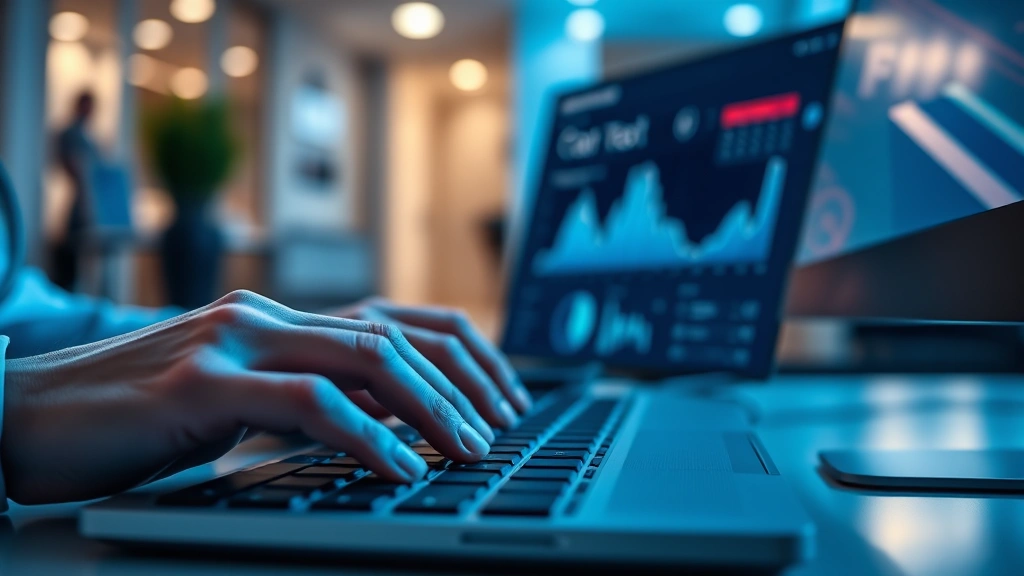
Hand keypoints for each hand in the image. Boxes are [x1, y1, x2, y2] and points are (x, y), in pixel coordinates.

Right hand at [1, 291, 510, 504]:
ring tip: (468, 450)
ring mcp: (233, 341)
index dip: (461, 354)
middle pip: (394, 338)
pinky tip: (397, 468)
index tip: (502, 397)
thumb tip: (385, 424)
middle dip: (463, 385)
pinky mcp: (200, 382)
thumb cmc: (133, 416)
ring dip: (430, 410)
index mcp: (277, 318)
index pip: (395, 320)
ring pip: (365, 361)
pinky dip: (366, 436)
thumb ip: (301, 398)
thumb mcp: (237, 401)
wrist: (24, 412)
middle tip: (500, 431)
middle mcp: (264, 315)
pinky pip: (308, 402)